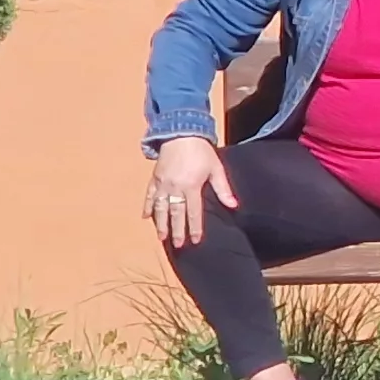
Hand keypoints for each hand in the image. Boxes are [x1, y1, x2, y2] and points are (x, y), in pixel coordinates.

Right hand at [145, 136, 235, 250]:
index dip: (194, 227)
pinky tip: (146, 217)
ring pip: (160, 207)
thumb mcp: (216, 168)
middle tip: (177, 245)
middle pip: (175, 213)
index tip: (195, 240)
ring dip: (160, 223)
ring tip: (161, 237)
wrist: (181, 134)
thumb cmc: (202, 152)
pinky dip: (148, 207)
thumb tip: (233, 205)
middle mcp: (175, 187)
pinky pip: (150, 195)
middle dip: (176, 230)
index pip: (193, 212)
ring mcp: (162, 183)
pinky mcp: (154, 178)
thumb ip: (223, 189)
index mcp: (191, 186)